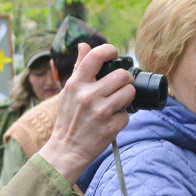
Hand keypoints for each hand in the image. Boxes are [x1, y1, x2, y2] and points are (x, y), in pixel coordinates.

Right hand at [39, 43, 135, 184]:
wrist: (67, 150)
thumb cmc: (68, 119)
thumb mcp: (67, 92)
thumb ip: (78, 68)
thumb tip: (83, 46)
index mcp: (75, 84)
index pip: (96, 56)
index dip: (110, 50)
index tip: (114, 54)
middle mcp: (87, 96)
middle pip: (122, 75)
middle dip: (125, 80)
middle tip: (120, 86)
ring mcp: (100, 112)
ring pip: (129, 93)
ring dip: (127, 98)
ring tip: (116, 103)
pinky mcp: (110, 127)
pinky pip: (127, 115)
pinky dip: (122, 118)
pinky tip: (111, 121)